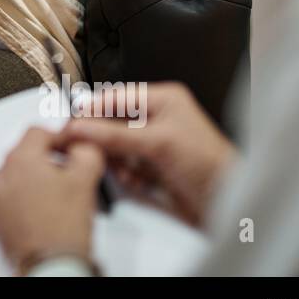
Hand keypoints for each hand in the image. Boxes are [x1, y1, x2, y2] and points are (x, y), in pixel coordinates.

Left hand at [0, 127, 103, 272]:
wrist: (50, 266)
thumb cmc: (62, 228)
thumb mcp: (85, 180)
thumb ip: (85, 151)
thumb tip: (81, 145)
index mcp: (20, 160)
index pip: (37, 132)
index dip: (58, 138)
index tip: (70, 149)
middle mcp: (0, 175)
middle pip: (25, 153)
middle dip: (47, 160)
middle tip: (68, 175)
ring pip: (16, 175)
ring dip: (35, 180)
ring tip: (56, 197)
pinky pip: (9, 196)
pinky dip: (24, 198)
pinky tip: (43, 211)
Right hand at [58, 82, 237, 227]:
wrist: (228, 202)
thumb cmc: (210, 163)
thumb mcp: (157, 142)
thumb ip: (115, 134)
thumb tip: (82, 127)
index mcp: (163, 100)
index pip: (116, 97)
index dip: (92, 108)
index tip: (71, 120)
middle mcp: (157, 119)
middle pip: (112, 123)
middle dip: (102, 137)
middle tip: (85, 146)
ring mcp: (154, 145)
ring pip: (115, 146)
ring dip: (114, 158)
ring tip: (119, 167)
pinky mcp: (153, 168)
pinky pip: (124, 166)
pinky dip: (124, 173)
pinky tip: (134, 180)